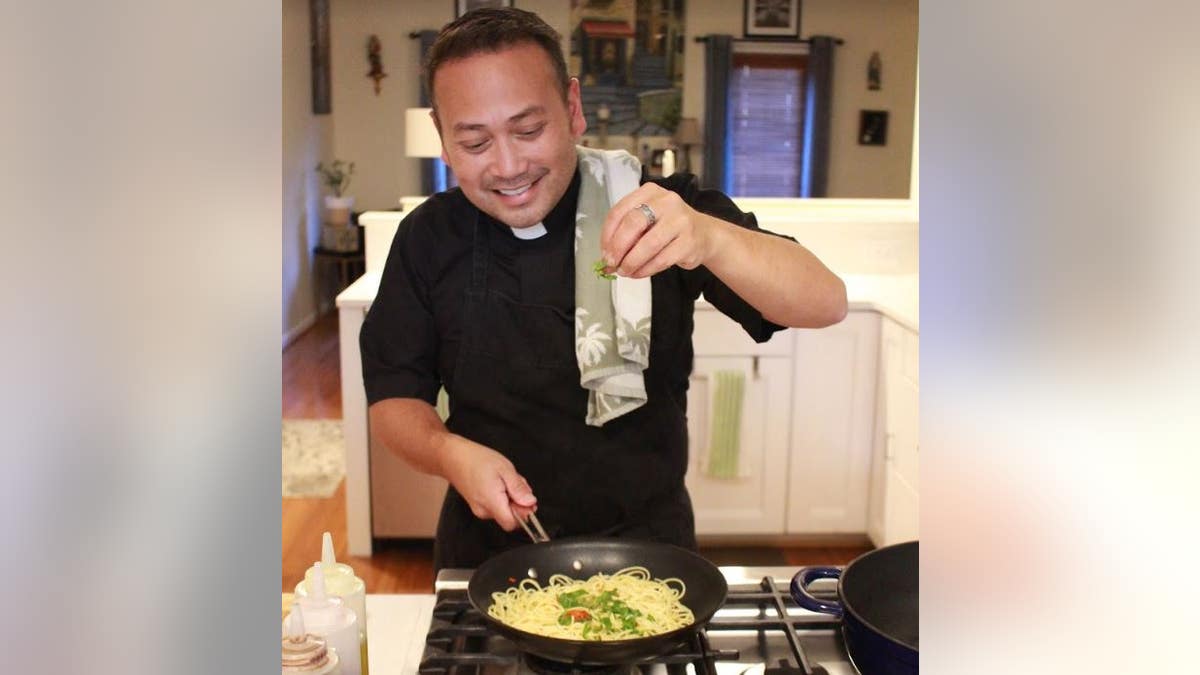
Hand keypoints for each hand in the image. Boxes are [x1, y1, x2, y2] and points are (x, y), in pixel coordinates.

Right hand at [439, 437, 536, 530]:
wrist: (452, 456)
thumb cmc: (476, 459)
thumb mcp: (505, 469)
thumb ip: (518, 488)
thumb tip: (530, 503)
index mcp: (491, 502)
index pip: (513, 524)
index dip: (524, 514)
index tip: (528, 500)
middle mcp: (484, 510)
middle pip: (509, 517)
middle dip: (518, 502)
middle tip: (516, 483)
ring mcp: (479, 509)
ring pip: (503, 511)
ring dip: (510, 498)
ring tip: (505, 479)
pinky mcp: (477, 505)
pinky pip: (496, 506)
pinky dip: (502, 497)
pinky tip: (498, 482)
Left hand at [599, 183, 718, 277]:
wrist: (704, 234)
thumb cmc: (669, 227)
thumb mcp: (648, 220)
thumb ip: (627, 233)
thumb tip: (607, 257)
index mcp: (650, 192)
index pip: (620, 211)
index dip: (607, 234)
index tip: (604, 251)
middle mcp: (666, 201)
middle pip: (633, 223)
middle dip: (618, 247)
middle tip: (612, 263)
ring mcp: (681, 220)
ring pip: (648, 244)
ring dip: (632, 262)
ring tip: (625, 271)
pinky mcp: (689, 242)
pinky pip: (662, 259)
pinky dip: (646, 269)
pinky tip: (638, 273)